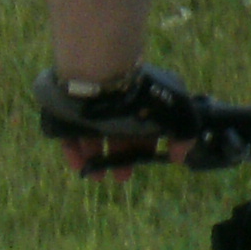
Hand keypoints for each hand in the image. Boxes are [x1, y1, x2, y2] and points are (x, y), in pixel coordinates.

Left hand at [33, 63, 198, 174]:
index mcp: (139, 102)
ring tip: (98, 177)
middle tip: (121, 177)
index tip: (142, 164)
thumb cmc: (142, 93)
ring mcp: (87, 107)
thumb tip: (179, 155)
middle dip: (120, 158)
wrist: (100, 72)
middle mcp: (113, 104)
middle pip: (116, 134)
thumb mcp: (178, 112)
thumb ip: (184, 135)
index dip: (143, 149)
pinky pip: (67, 134)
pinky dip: (73, 152)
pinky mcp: (65, 111)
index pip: (142, 129)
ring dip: (96, 159)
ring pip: (91, 136)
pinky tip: (80, 167)